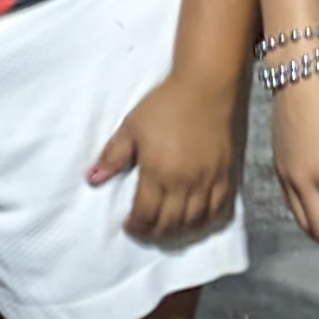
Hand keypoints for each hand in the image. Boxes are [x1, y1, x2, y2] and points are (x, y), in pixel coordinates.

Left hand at [90, 65, 241, 244]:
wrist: (206, 86)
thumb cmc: (165, 104)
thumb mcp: (131, 127)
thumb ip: (112, 156)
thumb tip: (91, 179)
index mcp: (159, 172)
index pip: (146, 214)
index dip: (136, 225)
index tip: (128, 224)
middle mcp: (185, 183)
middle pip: (169, 223)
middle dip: (153, 232)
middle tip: (143, 229)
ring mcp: (208, 182)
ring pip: (193, 222)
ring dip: (177, 231)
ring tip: (165, 227)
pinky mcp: (227, 176)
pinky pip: (218, 211)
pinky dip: (204, 222)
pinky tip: (194, 221)